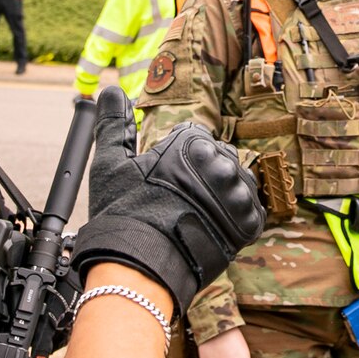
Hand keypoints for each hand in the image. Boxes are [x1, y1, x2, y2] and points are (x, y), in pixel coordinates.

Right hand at [72, 87, 266, 307]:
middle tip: (176, 203)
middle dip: (201, 177)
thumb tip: (108, 90)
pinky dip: (235, 220)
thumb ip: (113, 123)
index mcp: (192, 142)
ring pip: (235, 184)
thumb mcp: (110, 163)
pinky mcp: (248, 223)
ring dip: (220, 197)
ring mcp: (236, 193)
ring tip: (193, 216)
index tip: (163, 182)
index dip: (176, 161)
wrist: (140, 267)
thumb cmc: (123, 215)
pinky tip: (211, 228)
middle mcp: (220, 162)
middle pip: (217, 160)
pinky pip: (250, 212)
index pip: (194, 138)